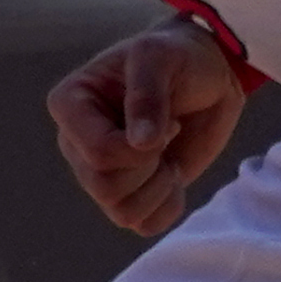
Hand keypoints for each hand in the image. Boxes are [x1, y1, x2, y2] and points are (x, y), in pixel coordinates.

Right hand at [49, 20, 246, 238]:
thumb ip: (146, 95)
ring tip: (168, 153)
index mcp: (70, 105)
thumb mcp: (158, 57)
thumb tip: (141, 144)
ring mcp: (101, 172)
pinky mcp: (131, 193)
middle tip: (167, 135)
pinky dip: (168, 204)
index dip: (136, 150)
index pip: (96, 153)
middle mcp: (77, 144)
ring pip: (122, 212)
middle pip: (104, 187)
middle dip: (148, 167)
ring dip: (159, 187)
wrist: (210, 75)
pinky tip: (173, 172)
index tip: (165, 120)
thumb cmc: (177, 57)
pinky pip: (144, 224)